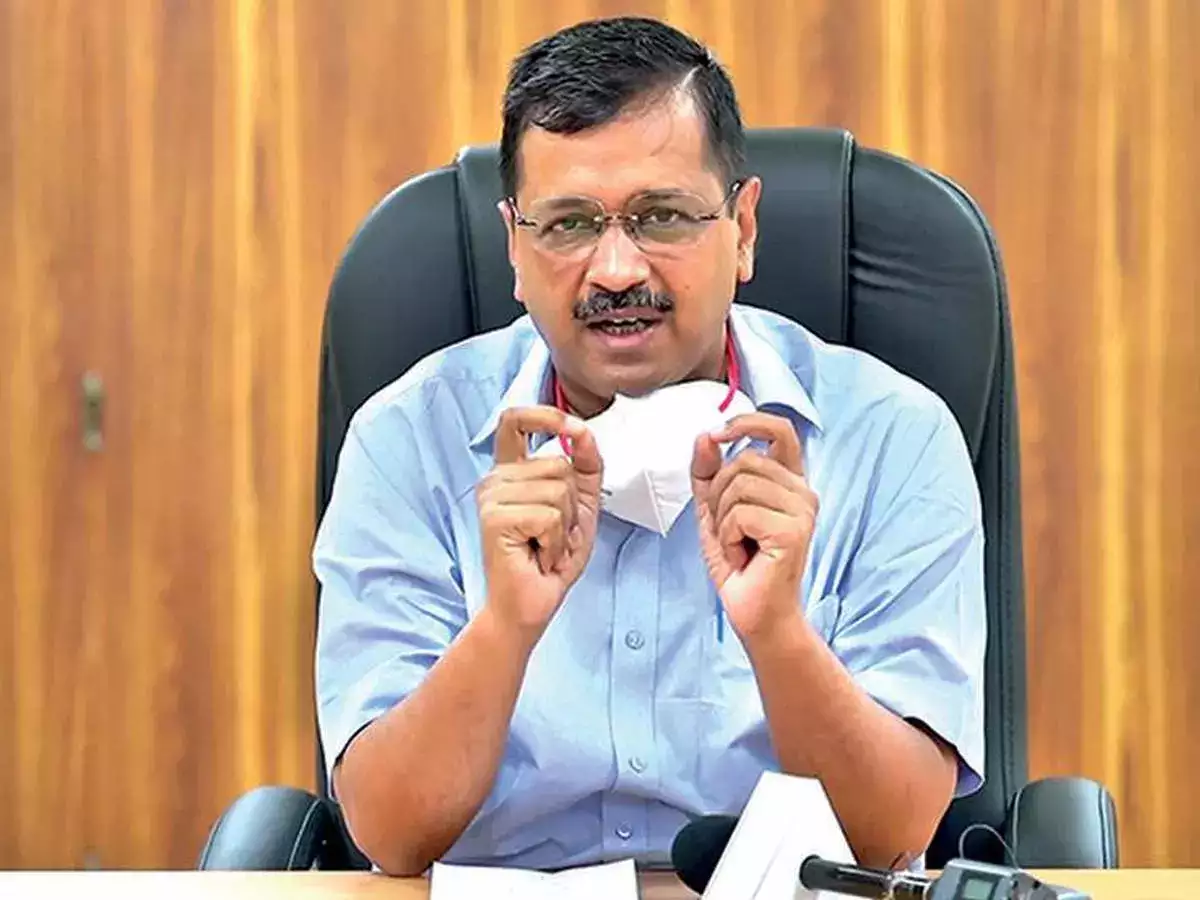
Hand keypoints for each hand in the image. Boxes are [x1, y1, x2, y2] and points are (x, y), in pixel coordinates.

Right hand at [476, 406, 603, 638]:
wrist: (531, 603)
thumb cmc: (551, 558)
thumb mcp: (580, 505)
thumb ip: (585, 465)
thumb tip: (582, 430)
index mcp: (512, 471)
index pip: (515, 421)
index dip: (544, 414)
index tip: (571, 425)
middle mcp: (496, 479)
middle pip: (559, 464)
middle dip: (572, 505)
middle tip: (553, 534)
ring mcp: (492, 497)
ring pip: (558, 488)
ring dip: (564, 526)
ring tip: (545, 545)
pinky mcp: (495, 518)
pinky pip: (550, 515)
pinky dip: (556, 541)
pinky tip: (539, 555)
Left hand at [691, 412, 817, 640]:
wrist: (755, 611)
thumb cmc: (739, 562)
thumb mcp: (714, 509)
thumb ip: (708, 472)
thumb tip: (705, 435)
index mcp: (789, 481)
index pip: (780, 429)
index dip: (748, 422)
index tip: (718, 433)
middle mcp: (803, 491)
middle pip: (742, 461)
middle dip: (718, 495)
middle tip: (729, 530)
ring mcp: (803, 510)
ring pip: (738, 485)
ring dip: (722, 520)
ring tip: (737, 544)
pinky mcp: (794, 530)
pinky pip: (740, 514)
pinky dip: (727, 538)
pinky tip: (742, 556)